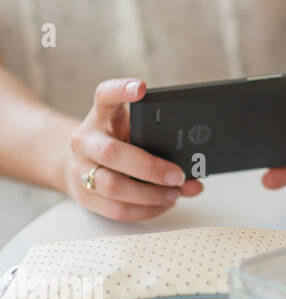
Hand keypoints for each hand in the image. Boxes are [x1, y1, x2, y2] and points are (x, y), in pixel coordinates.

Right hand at [63, 79, 202, 221]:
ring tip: (175, 194)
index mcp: (101, 117)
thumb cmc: (118, 143)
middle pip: (112, 153)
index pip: (105, 97)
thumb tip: (196, 180)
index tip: (141, 87)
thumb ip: (165, 148)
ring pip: (112, 186)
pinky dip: (145, 210)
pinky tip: (163, 205)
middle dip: (150, 167)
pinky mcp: (82, 196)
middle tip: (179, 175)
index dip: (120, 90)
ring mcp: (80, 169)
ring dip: (150, 195)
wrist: (75, 163)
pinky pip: (115, 209)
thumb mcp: (135, 134)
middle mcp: (85, 140)